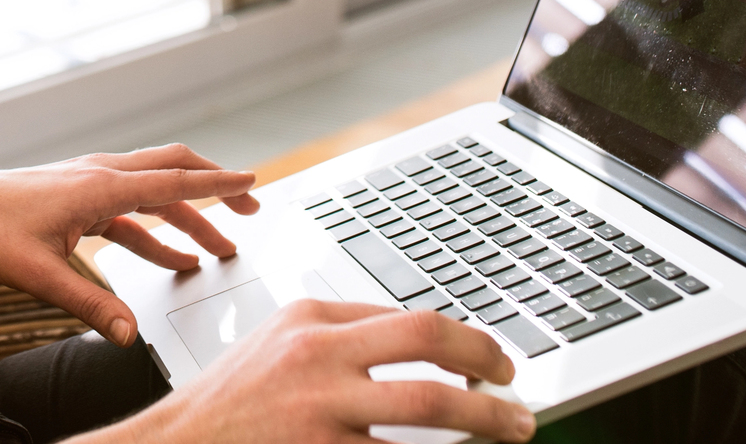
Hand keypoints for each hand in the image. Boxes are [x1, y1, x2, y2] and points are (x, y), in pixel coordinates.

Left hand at [0, 144, 257, 346]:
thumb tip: (128, 335)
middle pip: (170, 172)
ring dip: (186, 218)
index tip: (252, 183)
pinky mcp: (76, 198)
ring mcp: (87, 182)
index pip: (172, 181)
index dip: (217, 185)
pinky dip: (154, 232)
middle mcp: (97, 174)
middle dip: (213, 189)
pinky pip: (128, 211)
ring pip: (151, 192)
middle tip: (249, 207)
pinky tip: (170, 261)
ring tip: (217, 250)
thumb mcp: (39, 275)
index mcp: (97, 186)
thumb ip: (89, 306)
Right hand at [93, 301, 534, 443]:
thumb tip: (418, 345)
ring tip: (514, 429)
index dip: (466, 341)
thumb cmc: (230, 402)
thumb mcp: (278, 346)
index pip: (409, 316)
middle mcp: (317, 352)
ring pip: (430, 405)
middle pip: (428, 340)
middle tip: (516, 388)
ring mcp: (320, 406)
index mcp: (310, 317)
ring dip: (487, 419)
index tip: (493, 361)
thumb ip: (338, 338)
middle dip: (487, 363)